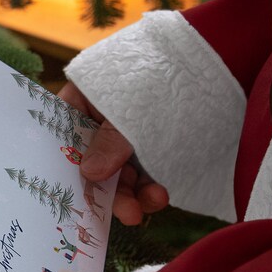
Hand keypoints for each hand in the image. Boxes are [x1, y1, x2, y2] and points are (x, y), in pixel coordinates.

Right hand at [60, 82, 168, 225]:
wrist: (207, 57)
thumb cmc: (158, 71)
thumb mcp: (129, 107)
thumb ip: (109, 141)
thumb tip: (88, 174)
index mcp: (81, 102)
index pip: (64, 138)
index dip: (66, 168)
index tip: (76, 197)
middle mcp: (98, 123)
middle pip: (94, 164)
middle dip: (111, 190)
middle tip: (128, 214)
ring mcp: (124, 137)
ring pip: (120, 174)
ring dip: (135, 193)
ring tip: (156, 201)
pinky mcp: (150, 149)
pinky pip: (142, 175)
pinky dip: (149, 188)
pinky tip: (160, 196)